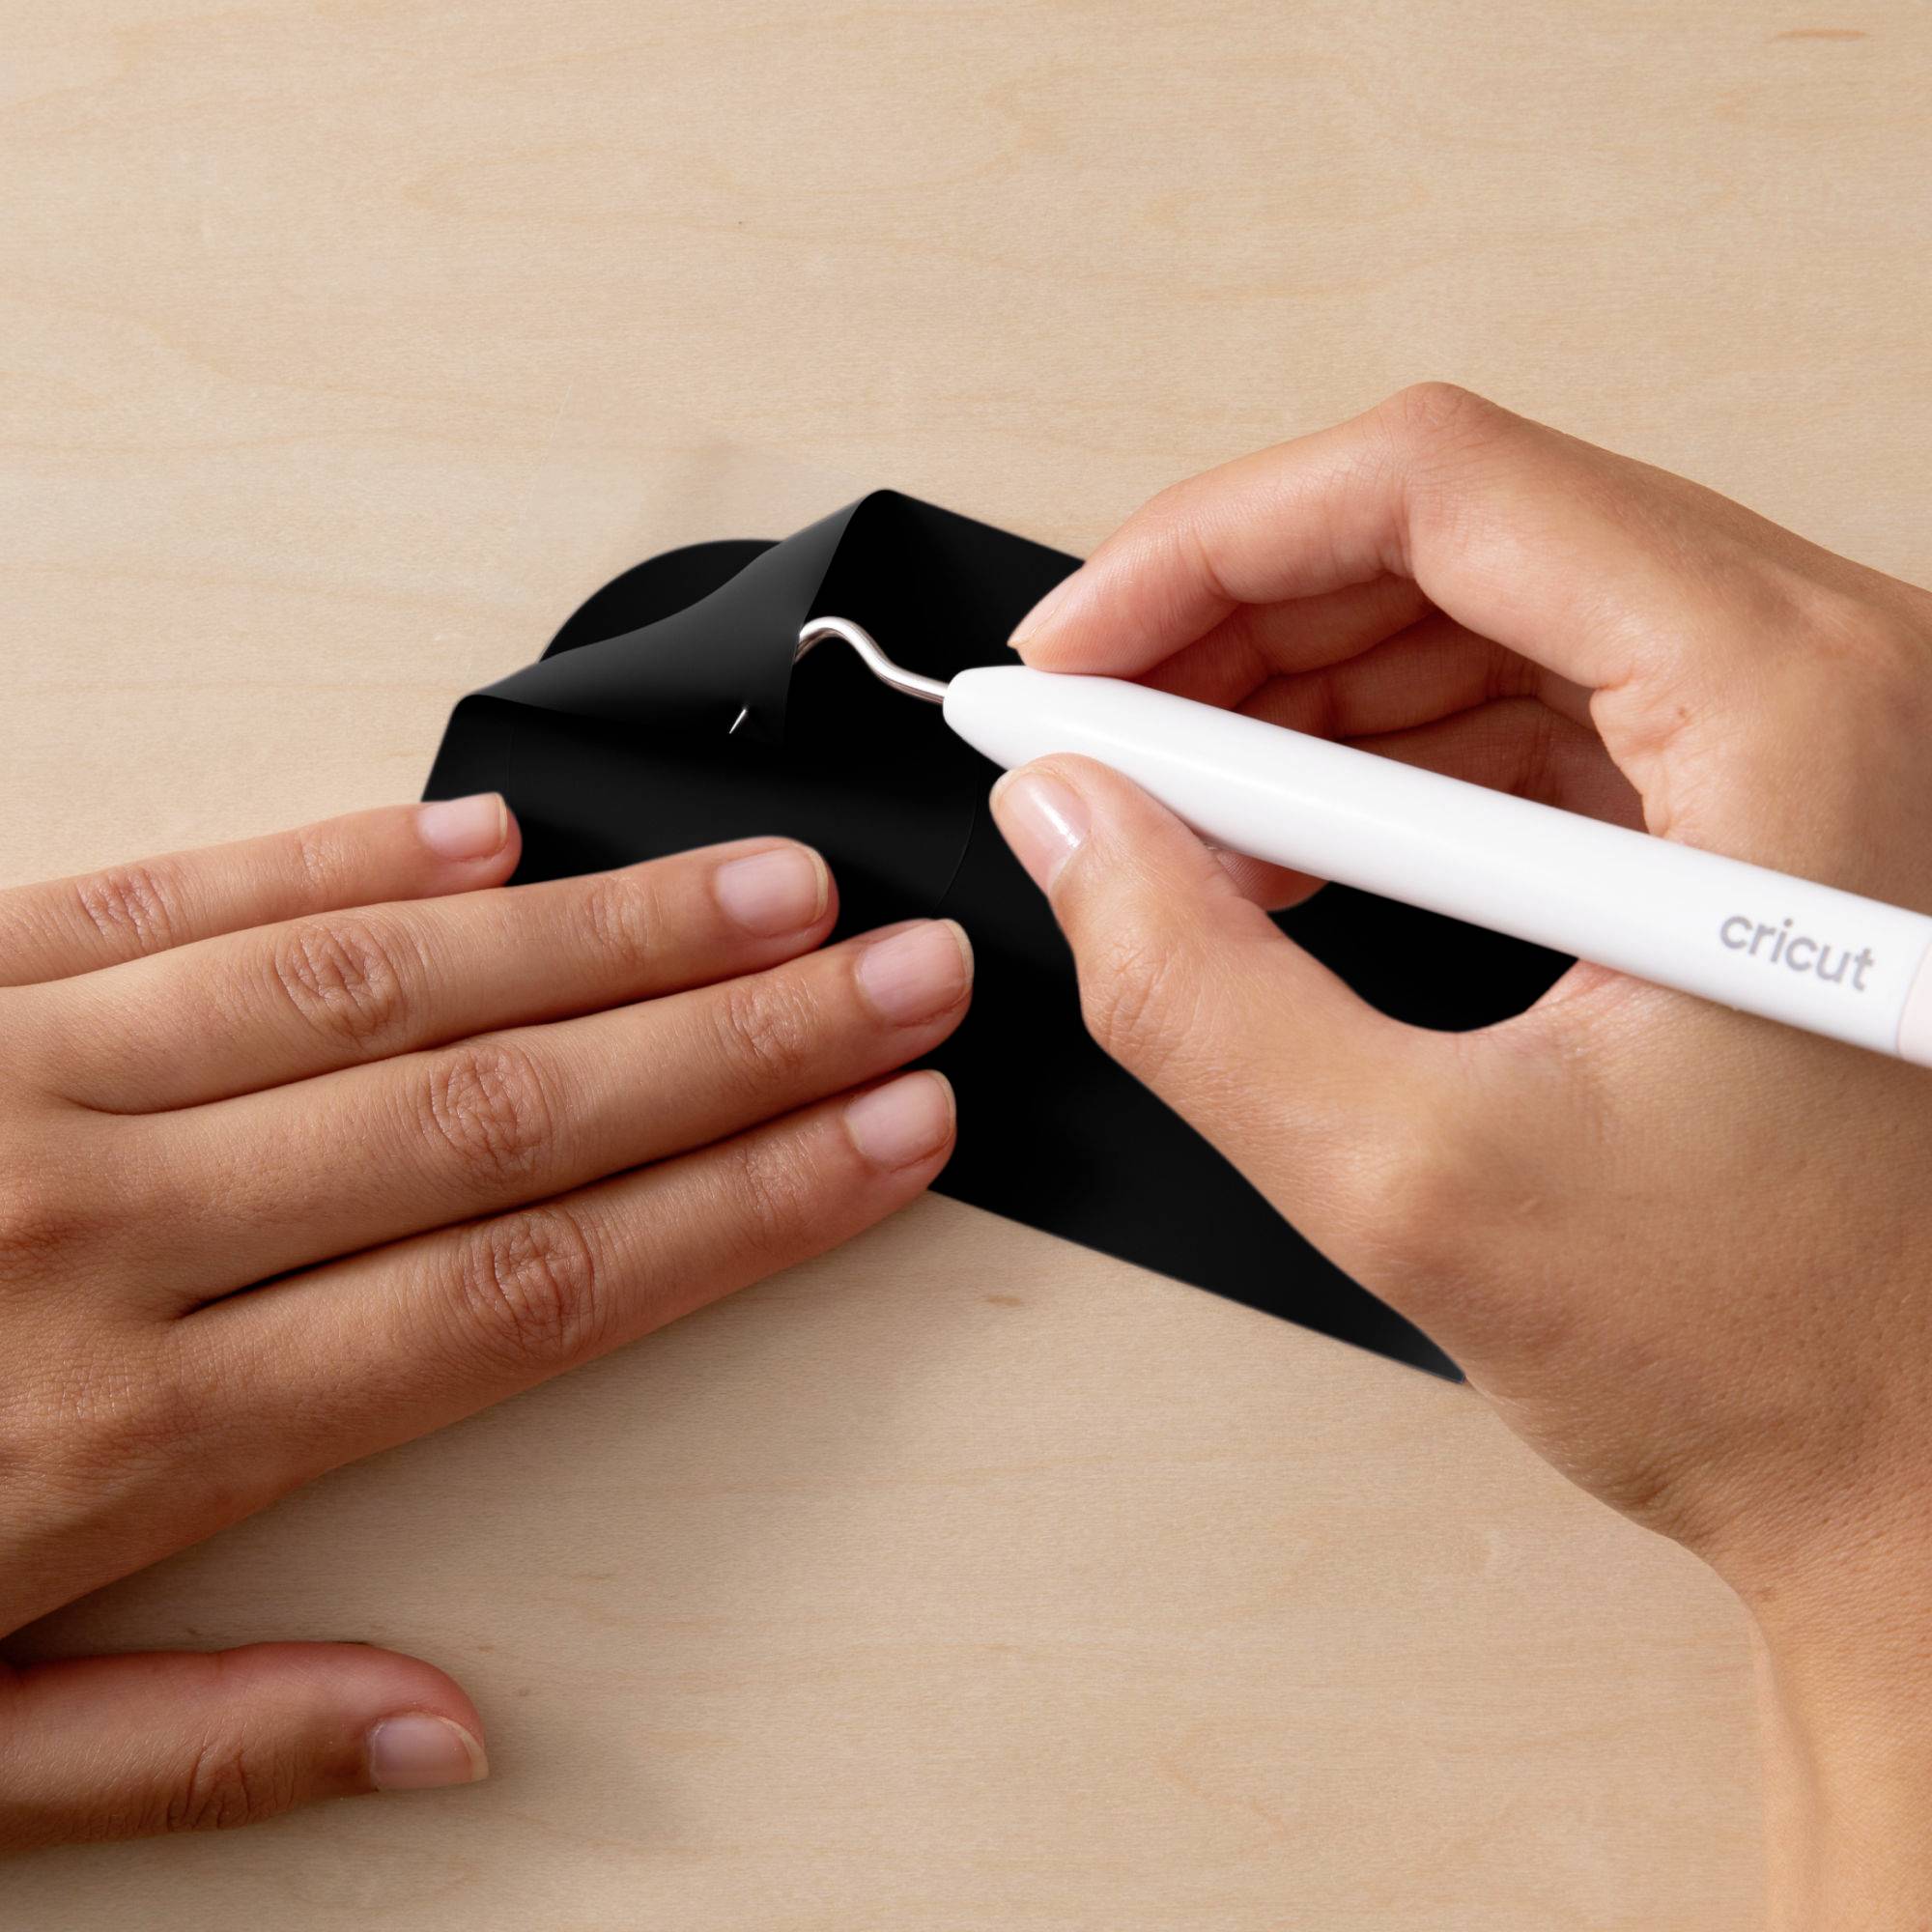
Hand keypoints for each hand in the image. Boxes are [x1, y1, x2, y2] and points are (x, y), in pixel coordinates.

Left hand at [0, 797, 968, 1848]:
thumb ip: (202, 1744)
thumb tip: (458, 1731)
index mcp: (124, 1441)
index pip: (525, 1289)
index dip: (740, 1206)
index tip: (887, 1139)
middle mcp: (99, 1232)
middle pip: (498, 1110)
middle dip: (738, 1039)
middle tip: (899, 972)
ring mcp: (8, 1077)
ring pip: (372, 982)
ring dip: (595, 934)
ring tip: (763, 892)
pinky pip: (172, 896)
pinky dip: (344, 859)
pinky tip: (485, 839)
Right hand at [990, 385, 1931, 1925]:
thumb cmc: (1784, 1357)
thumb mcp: (1422, 1187)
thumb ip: (1195, 991)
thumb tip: (1067, 825)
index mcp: (1795, 711)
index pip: (1440, 489)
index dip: (1209, 548)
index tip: (1076, 651)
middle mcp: (1833, 677)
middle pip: (1458, 530)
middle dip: (1235, 621)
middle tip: (1093, 729)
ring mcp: (1809, 737)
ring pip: (1484, 613)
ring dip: (1298, 691)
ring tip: (1170, 812)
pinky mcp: (1761, 810)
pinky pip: (1535, 710)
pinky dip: (1386, 758)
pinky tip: (1288, 847)